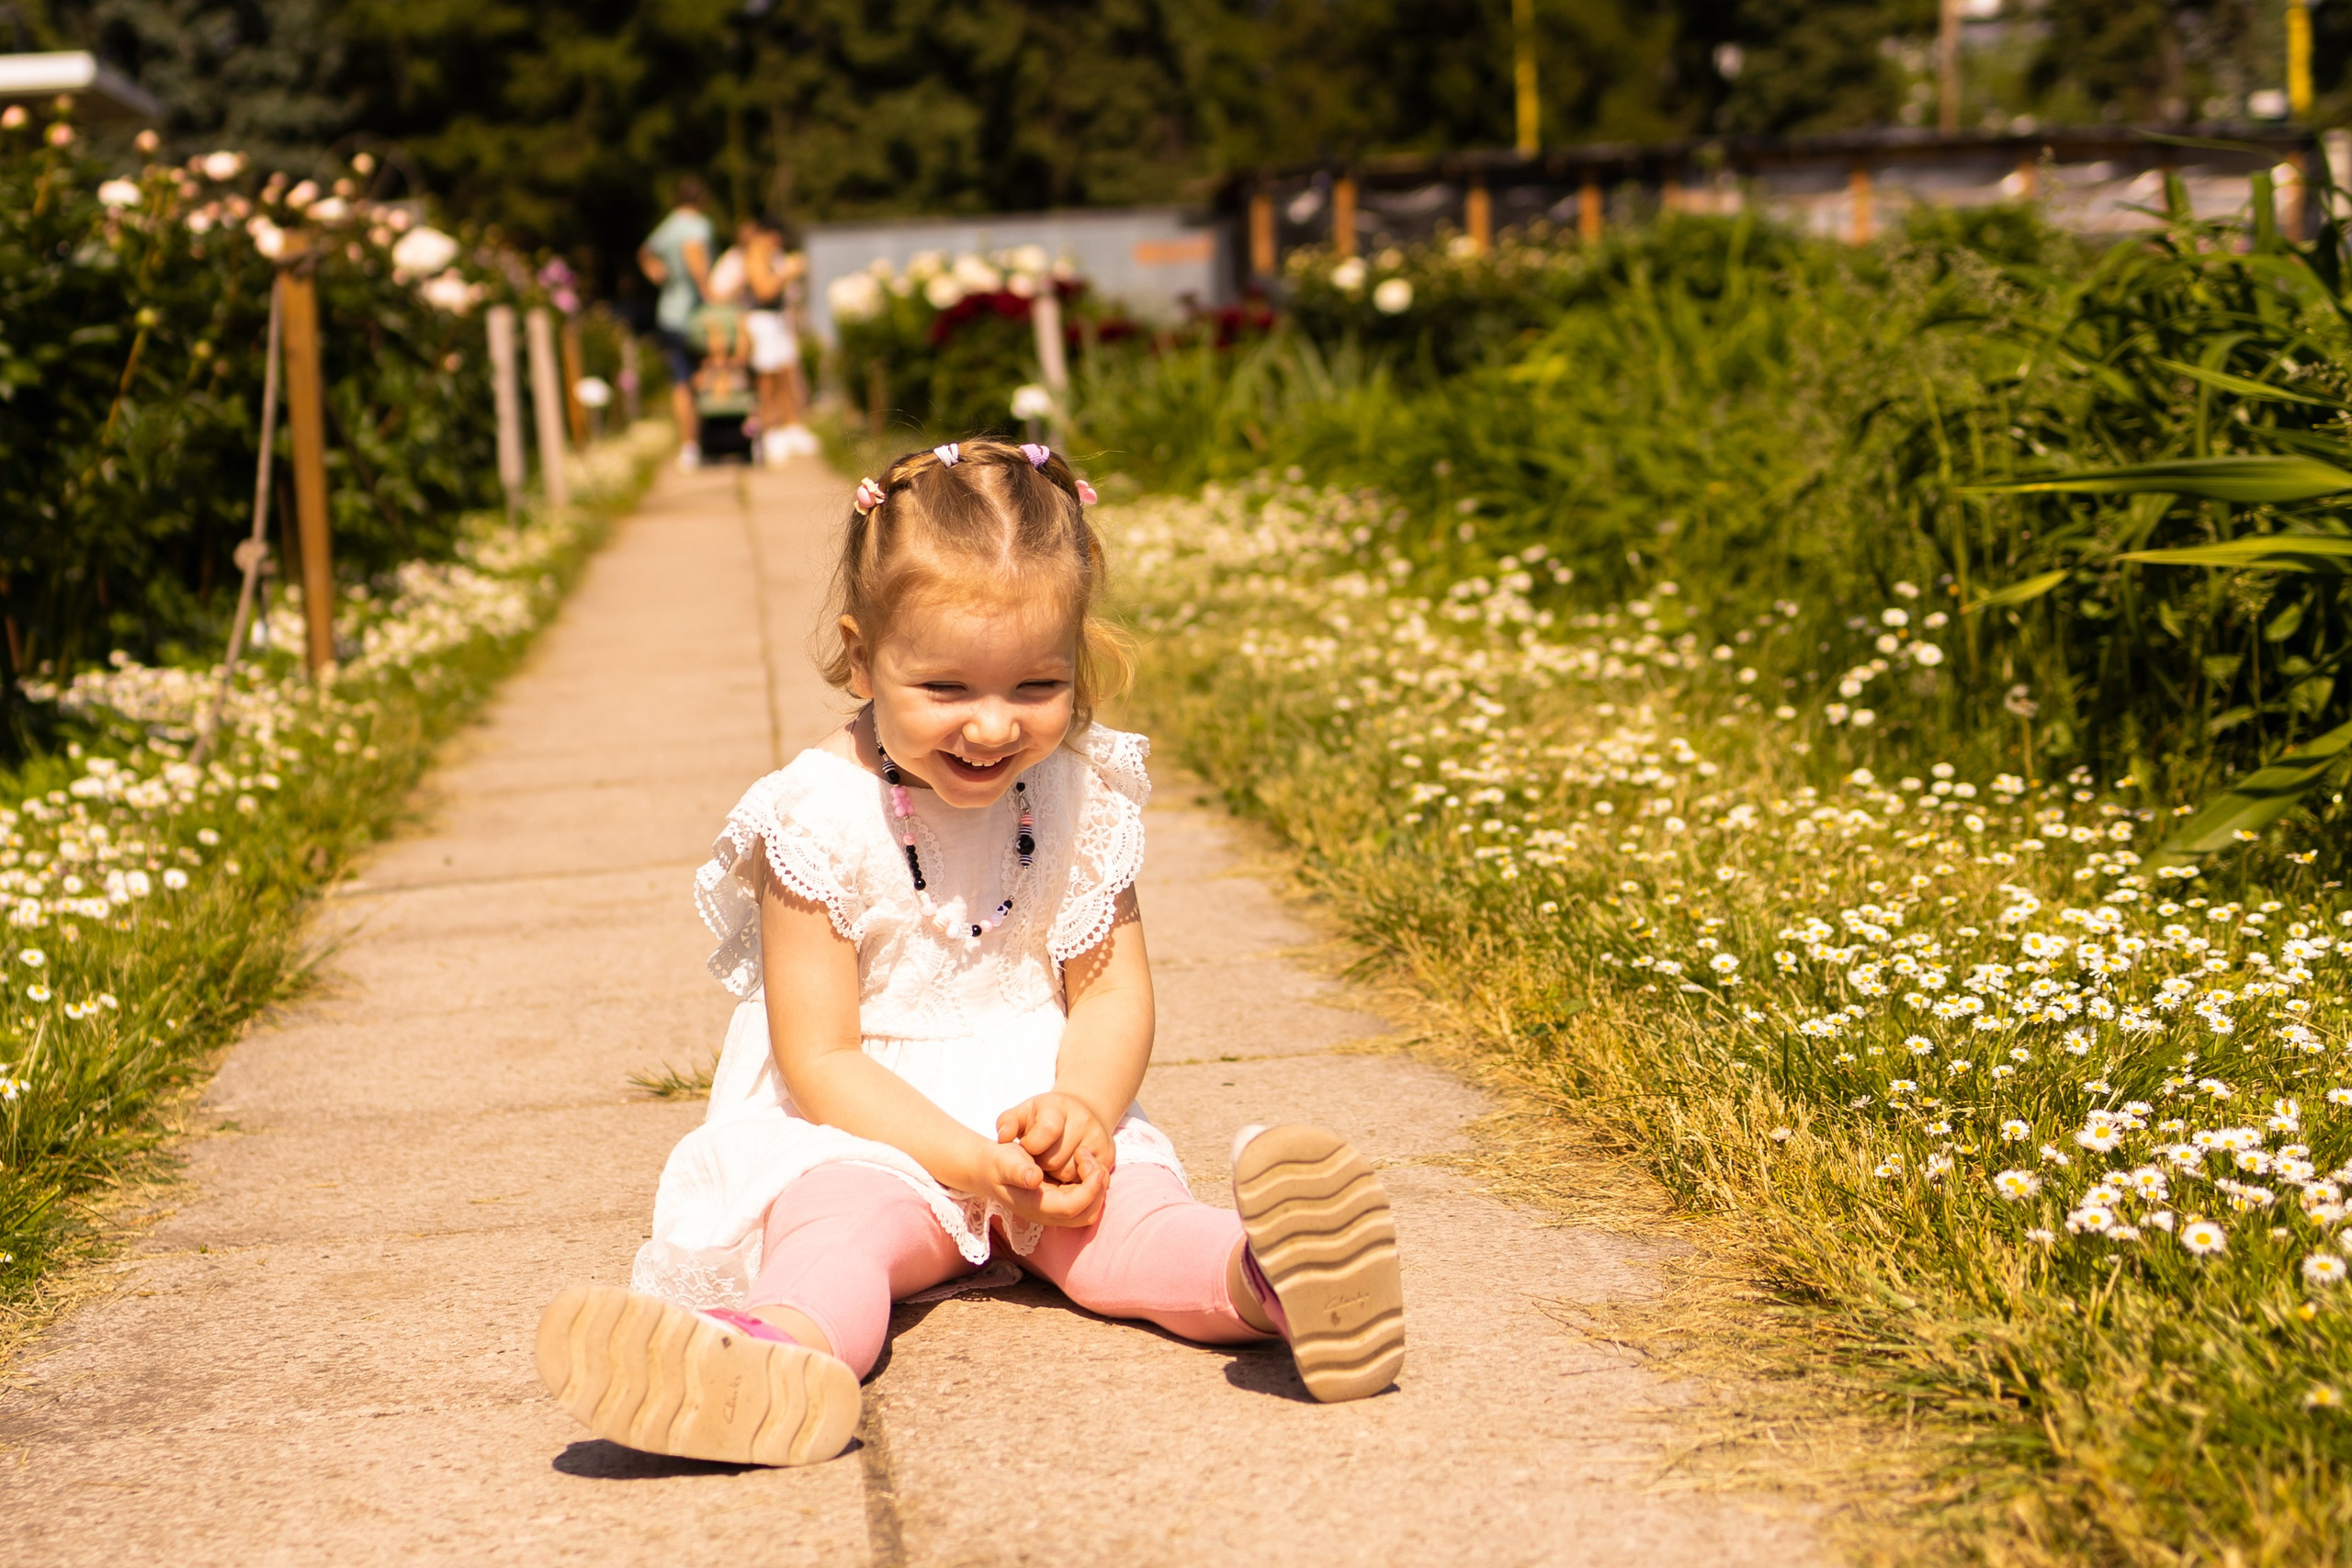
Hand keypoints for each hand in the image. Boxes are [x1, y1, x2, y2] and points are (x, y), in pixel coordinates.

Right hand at [967, 1139, 1106, 1229]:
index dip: (1088, 1188)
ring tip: (1086, 1158)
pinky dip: (1093, 1184)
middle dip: (1097, 1189)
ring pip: (1090, 1209)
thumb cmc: (997, 1163)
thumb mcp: (1003, 1162)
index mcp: (1035, 1207)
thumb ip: (1017, 1171)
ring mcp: (1056, 1210)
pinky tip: (1084, 1163)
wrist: (989, 1168)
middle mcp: (1048, 1214)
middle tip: (1088, 1158)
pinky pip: (1087, 1200)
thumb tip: (1034, 1178)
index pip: (1072, 1208)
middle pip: (1086, 1214)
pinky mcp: (1061, 1202)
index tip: (1091, 1162)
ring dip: (1097, 1186)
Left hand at [997, 1092, 1116, 1185]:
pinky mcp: (1108, 1157)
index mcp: (1059, 1107)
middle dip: (1042, 1164)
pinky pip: (1085, 1181)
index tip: (1028, 1144)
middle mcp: (1083, 1121)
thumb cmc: (1045, 1117)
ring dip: (1056, 1175)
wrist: (1082, 1112)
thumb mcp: (1023, 1113)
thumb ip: (1008, 1123)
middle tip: (1040, 1155)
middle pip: (1055, 1161)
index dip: (1030, 1146)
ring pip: (1069, 1175)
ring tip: (1054, 1161)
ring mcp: (1098, 1139)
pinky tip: (1066, 1168)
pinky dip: (1072, 1180)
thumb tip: (1003, 1137)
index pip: (1045, 1132)